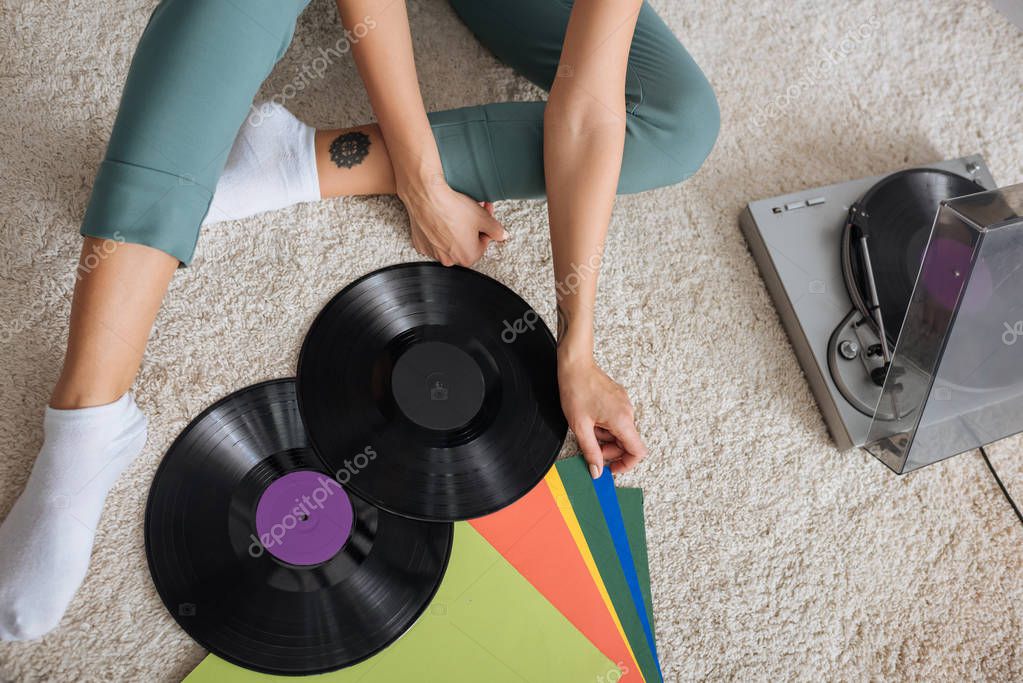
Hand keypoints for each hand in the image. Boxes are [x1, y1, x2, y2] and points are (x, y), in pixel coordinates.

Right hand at [398, 177, 506, 266]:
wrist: (426, 196)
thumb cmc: (454, 208)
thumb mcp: (482, 217)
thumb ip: (496, 229)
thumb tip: (502, 235)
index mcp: (468, 257)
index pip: (483, 243)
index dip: (485, 226)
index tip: (484, 215)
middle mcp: (449, 260)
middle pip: (466, 244)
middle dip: (470, 230)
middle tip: (471, 213)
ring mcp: (433, 253)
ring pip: (449, 243)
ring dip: (454, 231)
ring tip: (455, 213)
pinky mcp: (420, 244)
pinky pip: (433, 240)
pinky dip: (437, 230)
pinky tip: (440, 217)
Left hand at [557, 354, 646, 477]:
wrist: (575, 365)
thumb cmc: (576, 390)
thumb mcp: (580, 427)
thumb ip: (590, 452)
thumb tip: (597, 471)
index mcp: (622, 420)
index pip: (637, 452)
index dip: (626, 464)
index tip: (611, 468)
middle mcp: (628, 412)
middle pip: (627, 443)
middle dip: (610, 450)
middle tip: (591, 448)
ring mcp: (625, 404)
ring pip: (621, 432)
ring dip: (605, 437)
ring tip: (588, 427)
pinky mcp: (619, 399)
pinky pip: (618, 420)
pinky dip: (606, 426)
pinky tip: (591, 419)